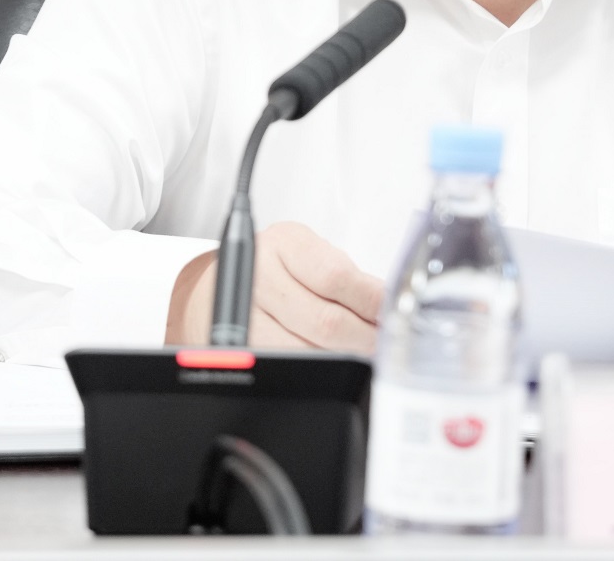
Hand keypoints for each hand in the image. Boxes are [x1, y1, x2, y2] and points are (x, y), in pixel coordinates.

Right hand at [166, 221, 383, 352]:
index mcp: (285, 243)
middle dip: (365, 337)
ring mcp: (244, 316)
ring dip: (345, 357)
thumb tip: (388, 307)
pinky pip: (288, 367)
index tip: (393, 314)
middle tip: (386, 342)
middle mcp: (259, 276)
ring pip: (308, 351)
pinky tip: (334, 360)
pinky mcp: (239, 350)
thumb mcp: (310, 253)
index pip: (337, 277)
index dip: (371, 301)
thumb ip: (348, 276)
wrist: (220, 284)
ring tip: (365, 352)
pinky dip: (319, 368)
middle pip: (325, 321)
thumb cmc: (277, 267)